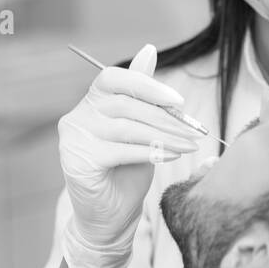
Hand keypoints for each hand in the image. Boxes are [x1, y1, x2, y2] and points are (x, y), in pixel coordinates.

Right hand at [58, 43, 199, 267]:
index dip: (147, 84)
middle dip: (165, 117)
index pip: (113, 78)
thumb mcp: (140, 127)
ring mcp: (74, 139)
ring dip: (164, 135)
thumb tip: (149, 49)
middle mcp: (77, 116)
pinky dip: (150, 151)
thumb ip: (142, 93)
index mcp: (91, 101)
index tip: (178, 100)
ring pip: (126, 127)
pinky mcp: (78, 161)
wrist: (109, 218)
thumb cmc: (126, 171)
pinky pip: (121, 150)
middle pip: (125, 104)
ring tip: (188, 145)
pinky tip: (170, 155)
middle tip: (194, 130)